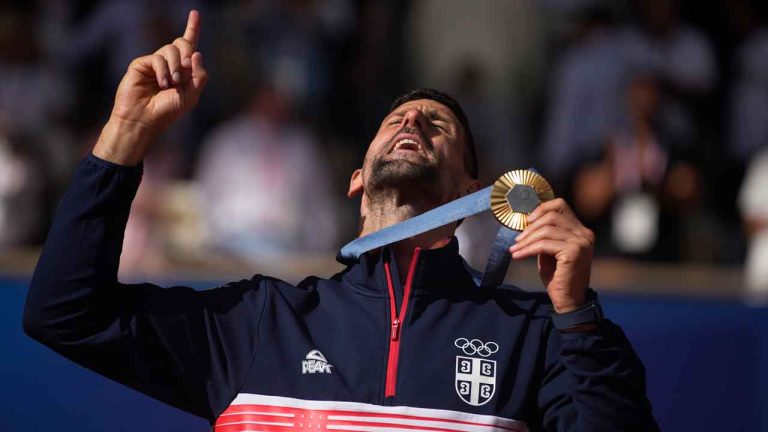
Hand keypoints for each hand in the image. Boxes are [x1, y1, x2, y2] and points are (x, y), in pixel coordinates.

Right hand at [93, 10, 208, 164]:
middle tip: (185, 70)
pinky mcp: (141, 64)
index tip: (195, 13)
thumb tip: (196, 53)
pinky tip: (162, 84)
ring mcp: (154, 62)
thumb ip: (199, 76)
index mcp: (183, 70)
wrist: (145, 120)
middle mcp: (169, 63)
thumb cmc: (167, 111)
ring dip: (176, 67)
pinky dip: (163, 71)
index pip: (189, 45)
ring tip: (171, 84)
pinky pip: (157, 58)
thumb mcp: (191, 95)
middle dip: (187, 53)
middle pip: (182, 43)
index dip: (193, 28)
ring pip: (171, 49)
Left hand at [509, 198, 594, 312]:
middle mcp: (584, 233)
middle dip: (530, 228)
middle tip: (517, 239)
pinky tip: (518, 255)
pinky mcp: (573, 252)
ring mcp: (581, 242)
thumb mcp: (550, 251)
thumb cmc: (558, 277)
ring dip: (526, 240)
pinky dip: (528, 249)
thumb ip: (545, 235)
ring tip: (515, 249)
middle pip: (551, 216)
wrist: (569, 301)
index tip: (526, 220)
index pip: (561, 205)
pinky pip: (544, 245)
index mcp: (581, 230)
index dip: (541, 208)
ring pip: (546, 230)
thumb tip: (527, 221)